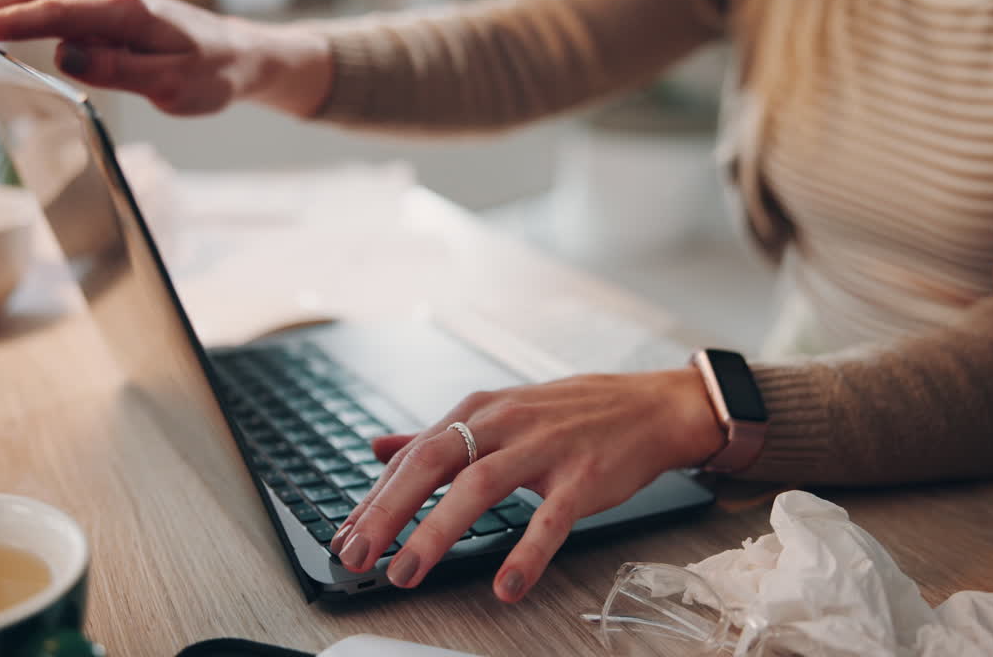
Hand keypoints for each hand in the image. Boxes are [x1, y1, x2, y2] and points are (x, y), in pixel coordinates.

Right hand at [0, 0, 332, 116]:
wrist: (242, 55)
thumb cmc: (213, 74)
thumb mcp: (175, 86)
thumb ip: (120, 71)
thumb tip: (68, 58)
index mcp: (127, 13)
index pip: (54, 13)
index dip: (6, 20)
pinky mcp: (103, 8)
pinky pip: (46, 0)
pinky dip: (6, 3)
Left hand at [329, 368, 724, 601]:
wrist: (648, 407)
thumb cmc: (567, 415)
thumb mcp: (496, 413)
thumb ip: (436, 435)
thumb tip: (378, 448)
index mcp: (477, 412)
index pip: (413, 456)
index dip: (374, 497)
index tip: (344, 536)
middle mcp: (503, 424)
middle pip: (432, 463)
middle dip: (389, 511)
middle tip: (357, 554)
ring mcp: (544, 448)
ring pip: (479, 486)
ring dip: (436, 531)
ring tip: (406, 572)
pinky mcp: (583, 477)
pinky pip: (550, 519)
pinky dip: (526, 553)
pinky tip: (505, 586)